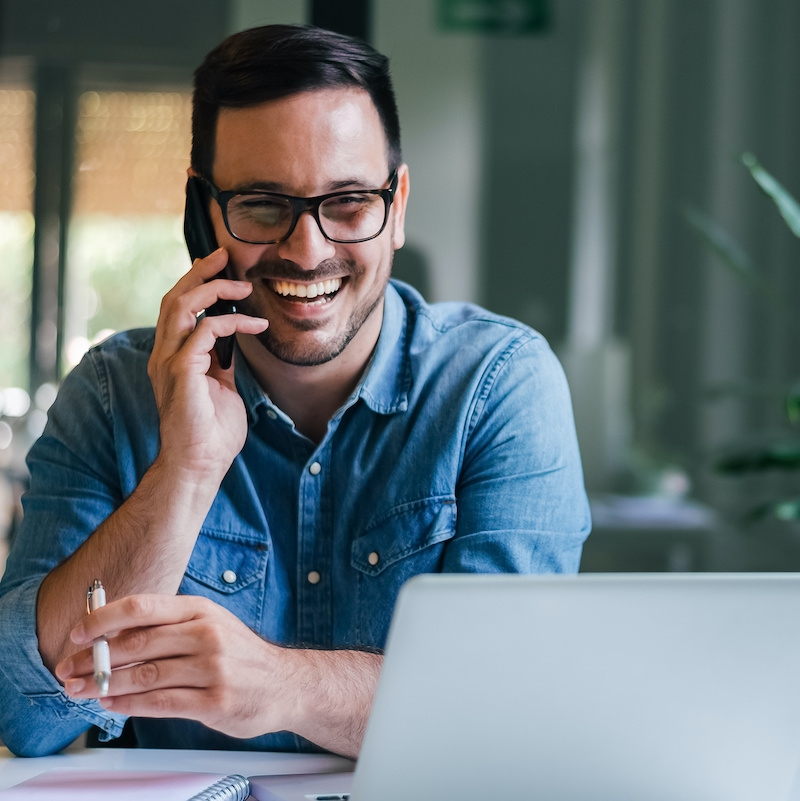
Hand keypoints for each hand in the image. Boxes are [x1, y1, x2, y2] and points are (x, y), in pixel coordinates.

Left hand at [56, 594, 288, 738]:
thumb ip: (167, 628)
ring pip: (144, 676)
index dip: (104, 619)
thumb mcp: (209, 625)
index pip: (143, 607)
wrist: (284, 684)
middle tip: (67, 668)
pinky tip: (112, 705)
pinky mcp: (214, 702)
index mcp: (200, 610)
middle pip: (138, 643)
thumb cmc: (238, 654)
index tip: (77, 633)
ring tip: (80, 690)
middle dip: (95, 657)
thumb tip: (113, 633)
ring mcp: (212, 668)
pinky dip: (129, 705)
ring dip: (105, 685)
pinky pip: (161, 703)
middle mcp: (207, 634)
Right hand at [148, 249, 268, 482]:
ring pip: (181, 306)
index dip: (196, 283)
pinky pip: (203, 331)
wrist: (200, 465)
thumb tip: (233, 342)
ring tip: (241, 285)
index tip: (221, 269)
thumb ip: (221, 362)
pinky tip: (255, 325)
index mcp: (172, 357)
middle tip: (225, 256)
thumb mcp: (221, 387)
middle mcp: (164, 355)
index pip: (177, 308)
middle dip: (199, 272)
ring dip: (212, 289)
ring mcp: (168, 362)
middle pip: (173, 298)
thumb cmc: (212, 432)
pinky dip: (230, 322)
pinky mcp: (181, 371)